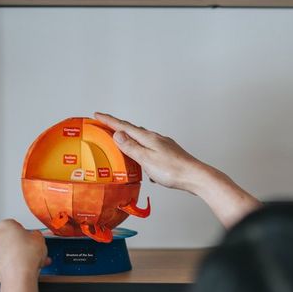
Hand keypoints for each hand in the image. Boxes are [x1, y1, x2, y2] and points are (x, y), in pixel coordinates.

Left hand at [0, 219, 50, 288]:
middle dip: (23, 243)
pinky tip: (31, 266)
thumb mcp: (39, 237)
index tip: (32, 235)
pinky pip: (10, 261)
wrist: (19, 276)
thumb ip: (36, 234)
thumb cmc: (25, 256)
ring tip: (36, 259)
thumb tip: (36, 237)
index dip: (26, 230)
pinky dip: (19, 262)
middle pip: (12, 238)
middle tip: (34, 246)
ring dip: (23, 254)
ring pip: (11, 250)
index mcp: (4, 225)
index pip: (15, 223)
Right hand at [94, 112, 210, 194]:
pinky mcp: (169, 154)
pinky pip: (151, 150)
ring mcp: (163, 145)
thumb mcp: (146, 159)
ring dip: (130, 140)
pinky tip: (143, 162)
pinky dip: (143, 152)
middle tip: (105, 126)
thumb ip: (131, 147)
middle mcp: (156, 138)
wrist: (195, 176)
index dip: (109, 120)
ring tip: (122, 143)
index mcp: (148, 138)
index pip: (124, 126)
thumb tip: (117, 133)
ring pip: (143, 140)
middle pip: (133, 130)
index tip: (97, 115)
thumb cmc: (172, 170)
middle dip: (118, 128)